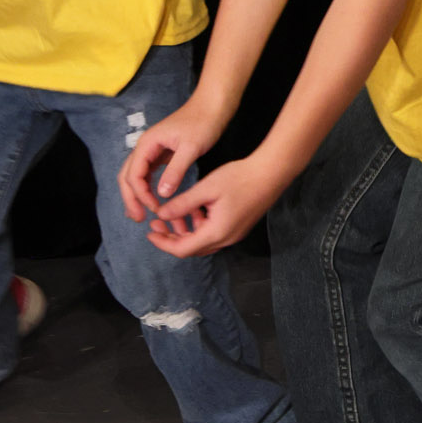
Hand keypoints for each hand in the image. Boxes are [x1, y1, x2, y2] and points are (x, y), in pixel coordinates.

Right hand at [117, 97, 230, 224]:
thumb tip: (161, 194)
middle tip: (138, 218)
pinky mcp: (162, 152)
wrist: (212, 105)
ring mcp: (152, 149)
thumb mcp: (191, 148)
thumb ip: (176, 171)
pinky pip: (147, 172)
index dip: (140, 195)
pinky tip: (153, 199)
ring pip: (135, 175)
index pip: (134, 175)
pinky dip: (147, 187)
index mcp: (147, 143)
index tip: (154, 209)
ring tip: (142, 213)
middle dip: (131, 198)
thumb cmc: (203, 122)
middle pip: (127, 176)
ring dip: (136, 194)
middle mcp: (145, 146)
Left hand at [141, 144, 293, 259]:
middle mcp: (226, 239)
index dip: (163, 243)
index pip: (182, 249)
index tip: (149, 232)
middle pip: (192, 248)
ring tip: (173, 213)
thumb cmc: (240, 178)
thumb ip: (181, 204)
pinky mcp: (238, 227)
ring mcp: (234, 234)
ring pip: (202, 241)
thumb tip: (160, 215)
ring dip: (186, 231)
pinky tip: (195, 209)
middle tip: (156, 222)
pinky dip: (199, 226)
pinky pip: (213, 233)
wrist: (272, 173)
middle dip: (172, 237)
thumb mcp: (206, 189)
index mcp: (216, 232)